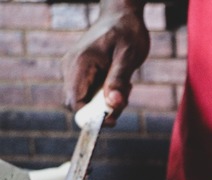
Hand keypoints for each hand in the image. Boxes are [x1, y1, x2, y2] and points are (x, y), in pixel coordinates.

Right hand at [61, 2, 148, 126]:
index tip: (112, 119)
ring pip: (86, 100)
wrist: (122, 15)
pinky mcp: (82, 72)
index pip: (74, 102)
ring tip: (125, 83)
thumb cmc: (127, 32)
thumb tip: (113, 105)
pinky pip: (90, 92)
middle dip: (102, 109)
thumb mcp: (128, 56)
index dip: (90, 117)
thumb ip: (119, 81)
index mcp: (80, 64)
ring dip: (107, 101)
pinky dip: (106, 93)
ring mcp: (74, 70)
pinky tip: (120, 81)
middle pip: (79, 104)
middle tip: (124, 96)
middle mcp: (71, 68)